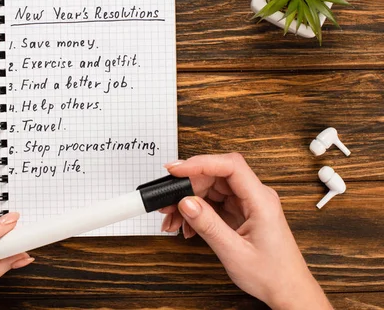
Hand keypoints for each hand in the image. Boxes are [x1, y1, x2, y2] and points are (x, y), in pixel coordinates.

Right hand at [161, 153, 331, 309]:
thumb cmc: (272, 275)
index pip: (230, 166)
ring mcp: (247, 203)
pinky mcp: (241, 211)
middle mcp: (255, 196)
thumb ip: (208, 225)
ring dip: (189, 200)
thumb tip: (186, 202)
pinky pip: (214, 202)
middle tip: (167, 202)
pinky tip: (187, 226)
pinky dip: (197, 211)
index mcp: (261, 201)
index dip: (201, 163)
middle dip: (188, 186)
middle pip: (216, 176)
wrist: (288, 291)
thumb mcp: (234, 252)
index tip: (176, 170)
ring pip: (211, 189)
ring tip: (173, 220)